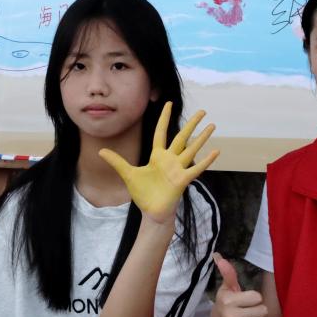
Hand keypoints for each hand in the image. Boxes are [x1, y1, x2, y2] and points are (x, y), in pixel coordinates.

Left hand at [98, 101, 218, 223]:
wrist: (152, 213)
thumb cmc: (143, 194)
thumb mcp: (128, 174)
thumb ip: (117, 162)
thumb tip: (100, 151)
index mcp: (157, 156)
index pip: (161, 132)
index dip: (165, 118)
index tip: (169, 103)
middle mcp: (170, 160)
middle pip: (182, 137)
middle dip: (192, 124)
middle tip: (203, 111)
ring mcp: (178, 169)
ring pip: (192, 149)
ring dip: (202, 138)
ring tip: (213, 125)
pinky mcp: (183, 180)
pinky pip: (196, 169)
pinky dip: (206, 160)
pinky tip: (216, 151)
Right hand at [211, 253, 269, 316]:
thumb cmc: (227, 303)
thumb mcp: (227, 289)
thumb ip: (228, 274)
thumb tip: (218, 256)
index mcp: (228, 301)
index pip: (257, 297)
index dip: (253, 298)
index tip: (246, 299)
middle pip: (263, 311)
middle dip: (258, 309)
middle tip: (248, 310)